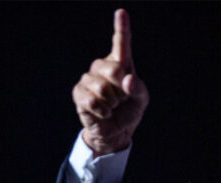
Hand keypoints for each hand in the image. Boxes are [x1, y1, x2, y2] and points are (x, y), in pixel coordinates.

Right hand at [72, 9, 148, 155]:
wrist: (115, 132)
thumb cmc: (129, 111)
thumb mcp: (141, 100)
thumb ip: (138, 88)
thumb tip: (127, 81)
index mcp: (121, 63)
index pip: (121, 43)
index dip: (121, 27)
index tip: (121, 13)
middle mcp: (102, 67)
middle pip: (113, 69)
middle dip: (121, 90)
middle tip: (121, 99)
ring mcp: (88, 79)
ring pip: (102, 88)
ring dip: (112, 103)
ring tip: (111, 107)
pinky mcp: (78, 93)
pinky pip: (92, 100)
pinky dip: (102, 111)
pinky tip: (103, 113)